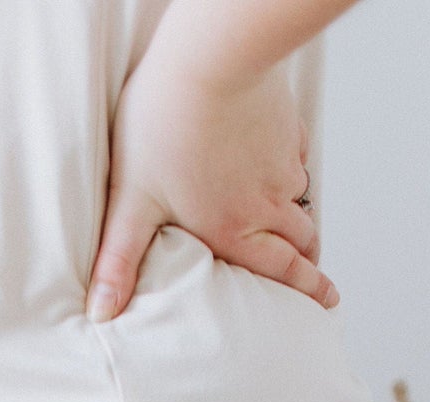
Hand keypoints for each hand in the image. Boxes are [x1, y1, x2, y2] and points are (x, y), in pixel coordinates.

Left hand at [87, 35, 336, 323]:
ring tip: (293, 224)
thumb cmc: (166, 125)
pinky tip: (278, 165)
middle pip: (302, 239)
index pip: (283, 271)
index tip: (328, 301)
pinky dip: (292, 168)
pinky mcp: (287, 125)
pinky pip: (297, 156)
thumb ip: (119, 261)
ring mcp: (282, 162)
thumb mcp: (132, 202)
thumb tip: (100, 314)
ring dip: (299, 216)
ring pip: (300, 199)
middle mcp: (268, 202)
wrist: (209, 58)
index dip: (308, 290)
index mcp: (234, 230)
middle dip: (309, 260)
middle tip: (314, 271)